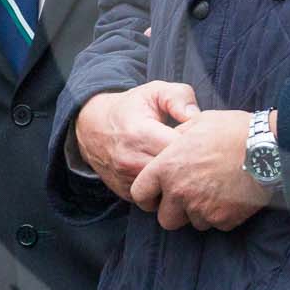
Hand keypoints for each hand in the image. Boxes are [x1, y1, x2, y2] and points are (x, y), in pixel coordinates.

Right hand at [74, 82, 199, 199]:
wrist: (92, 127)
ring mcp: (128, 181)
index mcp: (140, 134)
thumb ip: (180, 97)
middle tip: (192, 149)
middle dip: (190, 163)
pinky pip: (156, 198)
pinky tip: (167, 172)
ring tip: (179, 160)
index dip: (196, 142)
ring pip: (167, 189)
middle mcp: (131, 162)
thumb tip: (196, 118)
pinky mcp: (127, 194)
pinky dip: (165, 188)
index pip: (180, 148)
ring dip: (179, 178)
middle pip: (176, 173)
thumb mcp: (154, 91)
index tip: (196, 135)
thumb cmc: (130, 108)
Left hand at [129, 109, 269, 231]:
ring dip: (200, 213)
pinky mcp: (224, 219)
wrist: (267, 147)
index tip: (155, 196)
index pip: (140, 194)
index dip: (147, 196)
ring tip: (216, 192)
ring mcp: (202, 209)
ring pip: (193, 223)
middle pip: (165, 219)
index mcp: (167, 168)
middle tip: (189, 197)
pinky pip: (216, 224)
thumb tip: (171, 143)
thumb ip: (177, 138)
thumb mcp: (197, 123)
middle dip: (175, 212)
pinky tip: (231, 196)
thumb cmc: (232, 129)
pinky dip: (222, 215)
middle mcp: (180, 192)